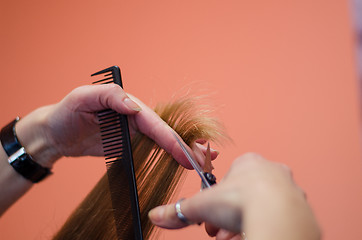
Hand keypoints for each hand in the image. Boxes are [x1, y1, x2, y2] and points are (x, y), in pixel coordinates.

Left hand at [15, 84, 217, 167]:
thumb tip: (134, 105)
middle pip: (164, 132)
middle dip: (185, 145)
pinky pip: (153, 150)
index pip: (154, 122)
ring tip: (203, 160)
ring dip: (183, 150)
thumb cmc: (66, 113)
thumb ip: (109, 95)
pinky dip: (170, 155)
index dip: (170, 138)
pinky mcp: (130, 144)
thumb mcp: (82, 98)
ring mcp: (134, 131)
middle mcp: (135, 117)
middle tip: (205, 158)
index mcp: (128, 104)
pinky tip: (182, 160)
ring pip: (163, 141)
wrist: (56, 133)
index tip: (184, 153)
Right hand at [149, 153, 320, 239]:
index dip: (215, 203)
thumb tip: (157, 215)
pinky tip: (254, 235)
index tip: (210, 218)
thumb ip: (179, 211)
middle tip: (220, 231)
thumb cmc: (243, 199)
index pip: (227, 182)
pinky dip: (264, 227)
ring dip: (246, 223)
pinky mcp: (300, 207)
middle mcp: (270, 171)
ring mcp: (288, 188)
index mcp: (248, 162)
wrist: (277, 213)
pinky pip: (277, 217)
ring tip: (235, 237)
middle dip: (229, 217)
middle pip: (244, 197)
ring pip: (261, 208)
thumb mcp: (202, 205)